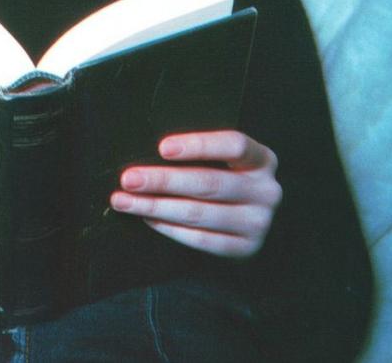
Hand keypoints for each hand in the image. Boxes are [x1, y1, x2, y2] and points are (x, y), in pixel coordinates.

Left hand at [110, 130, 281, 257]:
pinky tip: (148, 218)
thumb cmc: (227, 173)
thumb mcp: (224, 157)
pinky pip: (201, 239)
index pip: (233, 145)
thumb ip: (199, 152)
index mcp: (262, 159)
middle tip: (129, 179)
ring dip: (156, 206)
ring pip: (199, 213)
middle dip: (162, 181)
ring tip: (125, 200)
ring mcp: (258, 222)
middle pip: (208, 183)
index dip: (198, 145)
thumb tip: (154, 150)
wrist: (249, 212)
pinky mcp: (245, 247)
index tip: (162, 148)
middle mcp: (266, 191)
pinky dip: (170, 228)